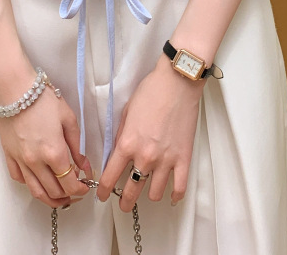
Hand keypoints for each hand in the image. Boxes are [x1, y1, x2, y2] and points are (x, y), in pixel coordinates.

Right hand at [0, 62, 92, 208]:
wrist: (15, 89)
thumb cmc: (42, 99)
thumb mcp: (68, 118)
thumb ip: (77, 145)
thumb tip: (83, 165)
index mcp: (54, 152)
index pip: (69, 183)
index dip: (80, 189)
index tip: (85, 186)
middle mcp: (36, 162)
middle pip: (54, 192)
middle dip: (68, 196)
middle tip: (76, 191)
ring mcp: (21, 161)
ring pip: (36, 192)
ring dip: (50, 199)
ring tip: (60, 196)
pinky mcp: (9, 156)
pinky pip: (20, 179)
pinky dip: (31, 184)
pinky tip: (39, 180)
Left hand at [95, 55, 204, 211]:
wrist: (177, 83)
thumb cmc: (151, 92)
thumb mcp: (126, 112)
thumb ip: (121, 136)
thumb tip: (118, 153)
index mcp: (127, 144)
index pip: (110, 177)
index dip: (104, 191)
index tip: (102, 195)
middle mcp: (145, 157)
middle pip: (131, 191)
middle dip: (125, 201)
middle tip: (124, 203)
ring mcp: (166, 160)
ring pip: (155, 194)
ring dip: (149, 194)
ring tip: (147, 191)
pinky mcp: (184, 159)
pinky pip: (179, 187)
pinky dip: (174, 195)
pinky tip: (170, 195)